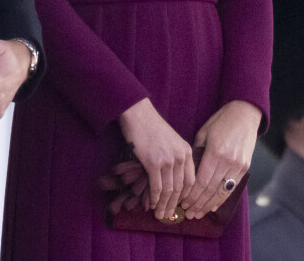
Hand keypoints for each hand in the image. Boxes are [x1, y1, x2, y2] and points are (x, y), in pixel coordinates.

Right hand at [119, 98, 194, 220]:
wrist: (137, 113)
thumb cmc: (151, 125)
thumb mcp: (171, 140)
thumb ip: (176, 156)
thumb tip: (172, 178)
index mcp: (187, 151)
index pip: (191, 182)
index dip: (186, 197)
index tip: (180, 206)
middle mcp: (180, 157)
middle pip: (180, 189)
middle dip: (175, 205)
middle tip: (170, 215)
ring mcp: (167, 160)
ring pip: (169, 190)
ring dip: (164, 205)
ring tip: (160, 214)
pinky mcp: (153, 163)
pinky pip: (156, 187)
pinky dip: (154, 198)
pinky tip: (152, 204)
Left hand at [180, 100, 260, 219]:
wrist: (244, 115)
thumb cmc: (220, 121)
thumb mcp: (204, 133)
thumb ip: (197, 152)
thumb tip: (187, 170)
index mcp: (216, 152)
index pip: (202, 180)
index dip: (192, 194)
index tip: (183, 202)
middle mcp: (228, 161)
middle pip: (211, 189)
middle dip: (198, 203)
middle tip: (188, 213)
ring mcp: (239, 166)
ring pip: (222, 192)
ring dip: (209, 205)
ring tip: (198, 214)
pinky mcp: (245, 168)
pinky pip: (232, 188)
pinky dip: (222, 198)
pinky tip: (213, 206)